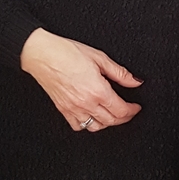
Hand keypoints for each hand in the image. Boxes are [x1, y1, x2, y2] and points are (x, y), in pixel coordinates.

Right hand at [20, 28, 141, 131]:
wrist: (42, 54)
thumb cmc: (67, 52)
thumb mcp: (99, 58)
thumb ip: (119, 72)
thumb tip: (135, 81)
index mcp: (97, 90)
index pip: (120, 110)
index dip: (132, 111)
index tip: (136, 107)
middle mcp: (85, 103)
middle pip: (111, 121)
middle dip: (124, 118)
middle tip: (129, 112)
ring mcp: (73, 109)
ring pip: (95, 127)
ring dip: (107, 123)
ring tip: (113, 115)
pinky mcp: (63, 110)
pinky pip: (78, 126)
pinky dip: (88, 125)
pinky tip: (92, 116)